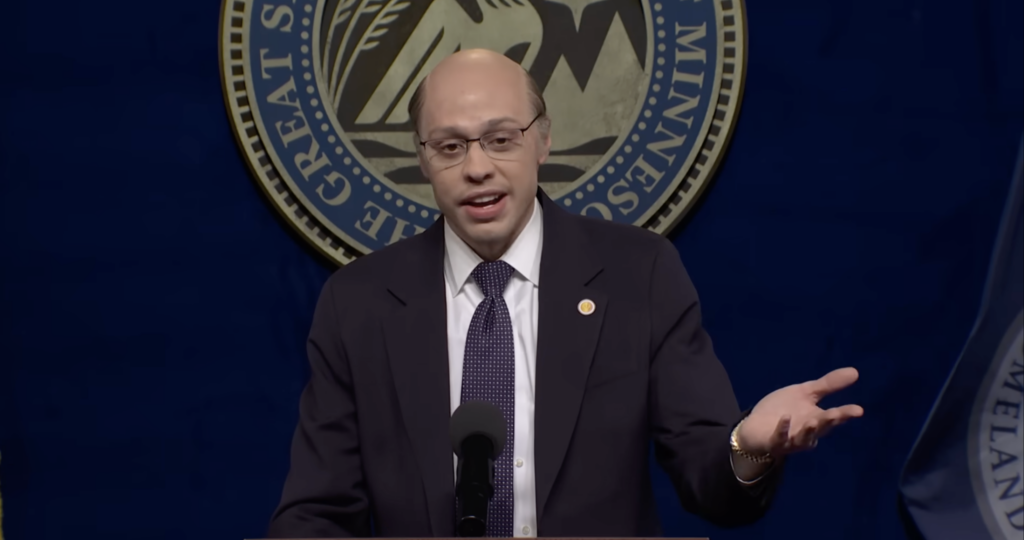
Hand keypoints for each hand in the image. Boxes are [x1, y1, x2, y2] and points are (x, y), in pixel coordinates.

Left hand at [737, 367, 862, 456]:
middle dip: (829, 421)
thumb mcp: (805, 393)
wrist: (756, 425)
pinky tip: (785, 419)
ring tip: (813, 421)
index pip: (834, 417)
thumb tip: (855, 372)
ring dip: (808, 430)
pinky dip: (783, 430)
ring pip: (803, 438)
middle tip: (838, 414)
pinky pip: (779, 438)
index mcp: (816, 419)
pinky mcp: (774, 442)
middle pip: (821, 428)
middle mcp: (807, 432)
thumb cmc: (784, 409)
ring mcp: (791, 439)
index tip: (859, 410)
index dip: (846, 414)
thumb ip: (828, 385)